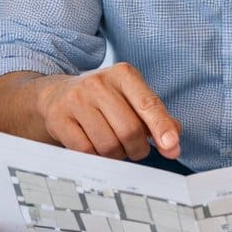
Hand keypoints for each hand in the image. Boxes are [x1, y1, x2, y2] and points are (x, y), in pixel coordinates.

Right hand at [39, 63, 180, 159]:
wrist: (57, 95)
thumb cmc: (103, 100)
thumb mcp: (131, 98)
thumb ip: (155, 115)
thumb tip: (174, 138)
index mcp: (124, 74)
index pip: (148, 104)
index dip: (162, 127)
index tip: (172, 147)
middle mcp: (99, 83)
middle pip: (130, 130)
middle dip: (137, 149)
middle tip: (134, 149)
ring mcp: (77, 100)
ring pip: (109, 145)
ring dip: (117, 155)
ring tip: (113, 145)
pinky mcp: (60, 118)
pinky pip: (87, 151)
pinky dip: (97, 157)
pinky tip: (95, 146)